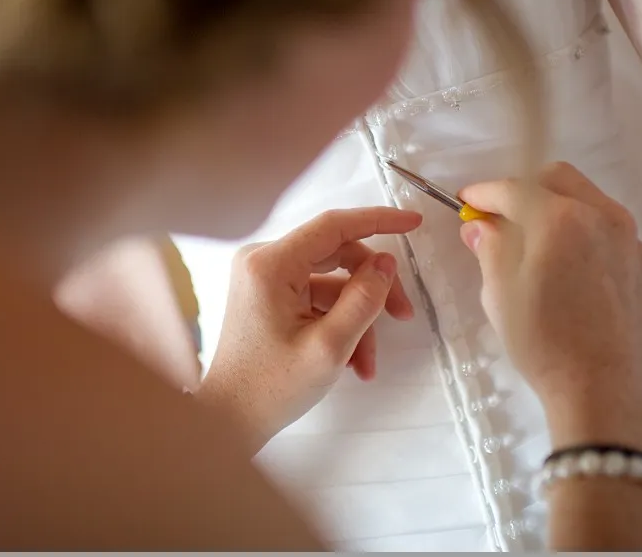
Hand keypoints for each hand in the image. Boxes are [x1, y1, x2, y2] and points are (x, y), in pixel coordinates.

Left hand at [198, 207, 421, 451]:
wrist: (229, 420)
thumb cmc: (270, 389)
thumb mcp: (329, 348)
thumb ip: (363, 300)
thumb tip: (386, 262)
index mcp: (270, 264)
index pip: (333, 226)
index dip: (377, 220)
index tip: (412, 222)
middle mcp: (264, 260)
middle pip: (337, 255)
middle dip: (373, 287)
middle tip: (404, 315)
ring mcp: (266, 278)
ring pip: (331, 282)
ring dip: (357, 318)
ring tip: (368, 362)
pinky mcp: (270, 295)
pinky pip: (317, 298)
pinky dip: (338, 324)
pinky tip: (352, 361)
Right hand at [460, 162, 641, 456]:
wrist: (606, 397)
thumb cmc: (545, 343)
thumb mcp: (500, 295)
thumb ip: (490, 248)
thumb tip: (482, 226)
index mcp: (561, 217)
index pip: (514, 188)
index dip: (484, 193)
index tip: (467, 202)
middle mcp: (604, 217)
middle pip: (560, 180)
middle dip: (527, 189)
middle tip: (505, 218)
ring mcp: (633, 244)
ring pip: (592, 205)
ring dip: (562, 211)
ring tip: (543, 246)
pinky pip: (614, 240)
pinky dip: (590, 242)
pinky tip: (577, 277)